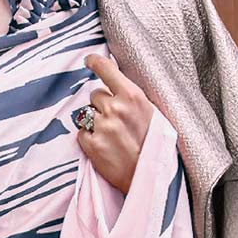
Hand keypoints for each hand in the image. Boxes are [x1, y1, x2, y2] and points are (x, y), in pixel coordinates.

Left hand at [75, 49, 151, 194]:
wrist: (149, 178)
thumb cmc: (154, 145)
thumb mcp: (152, 113)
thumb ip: (133, 97)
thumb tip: (117, 80)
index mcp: (133, 96)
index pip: (107, 69)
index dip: (95, 62)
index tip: (89, 60)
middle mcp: (115, 108)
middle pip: (95, 95)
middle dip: (103, 105)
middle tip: (117, 122)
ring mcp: (101, 127)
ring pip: (87, 113)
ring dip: (95, 122)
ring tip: (112, 136)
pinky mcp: (91, 144)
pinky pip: (82, 133)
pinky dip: (89, 139)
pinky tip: (105, 147)